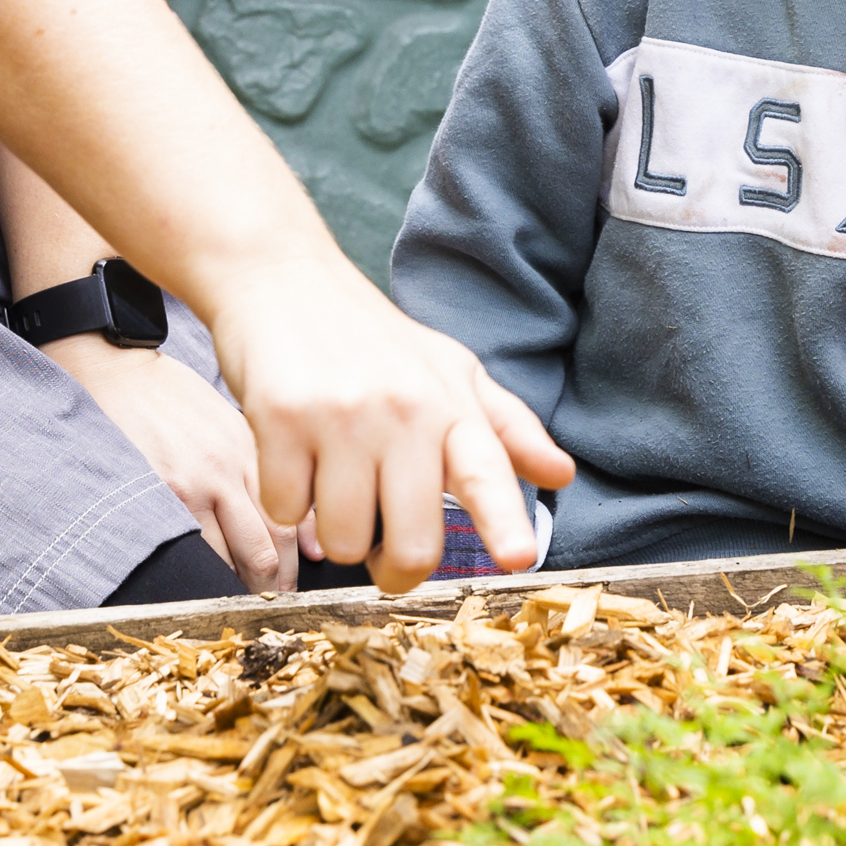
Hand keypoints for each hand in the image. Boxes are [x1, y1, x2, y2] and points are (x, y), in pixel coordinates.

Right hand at [50, 339, 301, 591]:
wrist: (120, 372)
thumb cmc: (177, 402)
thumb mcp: (232, 427)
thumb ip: (270, 478)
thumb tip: (312, 547)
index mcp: (255, 449)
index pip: (291, 520)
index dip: (297, 565)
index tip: (294, 589)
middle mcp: (231, 468)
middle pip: (270, 546)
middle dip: (276, 587)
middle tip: (274, 609)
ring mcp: (194, 483)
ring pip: (234, 556)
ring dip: (241, 589)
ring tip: (241, 608)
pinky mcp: (158, 493)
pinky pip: (190, 550)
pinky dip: (203, 575)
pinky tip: (204, 591)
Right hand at [203, 256, 572, 594]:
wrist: (283, 277)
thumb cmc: (373, 339)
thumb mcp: (450, 371)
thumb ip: (506, 430)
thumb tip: (563, 475)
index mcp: (452, 403)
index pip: (487, 471)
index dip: (505, 521)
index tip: (519, 558)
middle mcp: (405, 409)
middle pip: (411, 545)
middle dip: (392, 569)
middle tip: (379, 549)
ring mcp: (342, 414)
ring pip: (343, 540)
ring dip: (333, 532)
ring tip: (334, 484)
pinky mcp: (281, 416)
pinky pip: (285, 510)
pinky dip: (285, 502)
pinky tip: (292, 458)